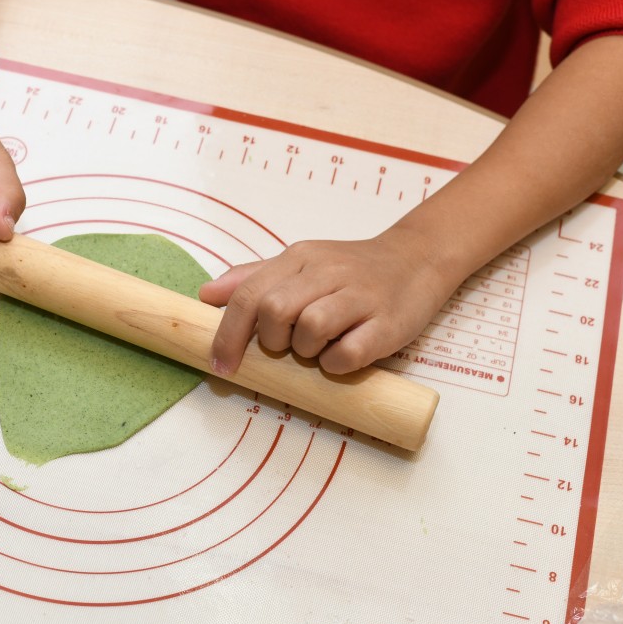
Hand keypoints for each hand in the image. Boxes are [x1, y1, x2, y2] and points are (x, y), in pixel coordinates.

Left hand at [199, 230, 454, 375]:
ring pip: (311, 329)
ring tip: (319, 348)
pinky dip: (337, 364)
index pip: (249, 294)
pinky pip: (349, 353)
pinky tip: (341, 356)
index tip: (220, 365)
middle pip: (275, 310)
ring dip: (305, 351)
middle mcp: (327, 272)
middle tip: (286, 347)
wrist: (417, 259)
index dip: (228, 334)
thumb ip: (253, 278)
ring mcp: (360, 297)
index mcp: (299, 258)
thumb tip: (205, 295)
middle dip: (271, 340)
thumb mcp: (299, 263)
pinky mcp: (388, 324)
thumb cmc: (350, 270)